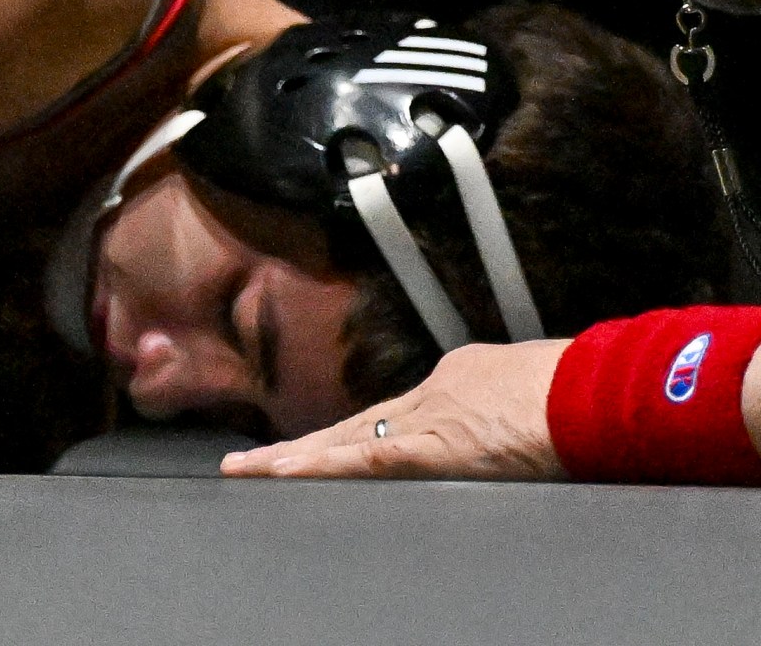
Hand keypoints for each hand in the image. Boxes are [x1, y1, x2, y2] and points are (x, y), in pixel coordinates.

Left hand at [221, 340, 571, 480]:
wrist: (607, 386)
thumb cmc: (592, 389)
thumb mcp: (541, 393)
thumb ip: (514, 409)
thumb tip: (519, 426)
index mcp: (459, 378)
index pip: (391, 414)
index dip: (350, 436)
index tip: (315, 449)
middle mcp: (435, 391)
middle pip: (354, 426)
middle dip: (301, 447)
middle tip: (249, 462)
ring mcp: (433, 416)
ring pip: (347, 441)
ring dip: (294, 460)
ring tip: (246, 472)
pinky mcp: (440, 444)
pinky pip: (370, 458)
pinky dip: (326, 466)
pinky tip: (286, 474)